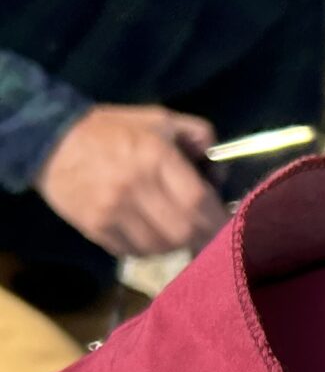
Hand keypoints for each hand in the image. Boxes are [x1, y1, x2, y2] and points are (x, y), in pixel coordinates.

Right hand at [35, 103, 228, 256]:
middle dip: (201, 236)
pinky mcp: (95, 228)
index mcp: (154, 156)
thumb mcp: (158, 119)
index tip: (228, 224)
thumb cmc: (111, 130)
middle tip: (206, 234)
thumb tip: (219, 170)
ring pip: (160, 247)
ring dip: (174, 244)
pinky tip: (149, 234)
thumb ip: (197, 135)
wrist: (49, 142)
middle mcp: (133, 186)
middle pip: (183, 231)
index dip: (218, 219)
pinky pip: (134, 252)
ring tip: (175, 231)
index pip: (198, 201)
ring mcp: (111, 211)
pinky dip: (148, 249)